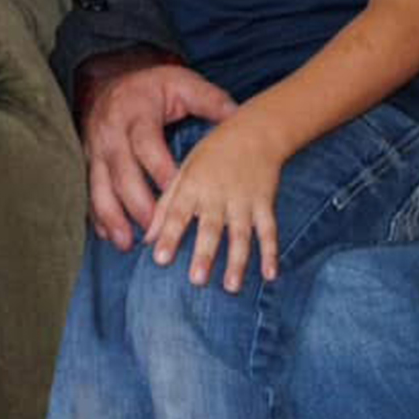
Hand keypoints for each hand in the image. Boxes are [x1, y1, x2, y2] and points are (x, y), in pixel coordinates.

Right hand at [79, 57, 241, 251]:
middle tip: (154, 232)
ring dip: (111, 217)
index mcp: (136, 114)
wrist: (110, 79)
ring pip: (99, 187)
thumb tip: (243, 119)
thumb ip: (211, 102)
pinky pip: (89, 191)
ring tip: (126, 243)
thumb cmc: (154, 86)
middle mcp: (110, 134)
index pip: (147, 146)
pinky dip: (97, 215)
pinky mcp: (86, 161)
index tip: (178, 197)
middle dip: (136, 204)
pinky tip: (108, 235)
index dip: (160, 172)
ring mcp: (94, 149)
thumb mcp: (183, 84)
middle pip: (120, 173)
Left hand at [143, 116, 287, 292]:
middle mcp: (219, 195)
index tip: (160, 259)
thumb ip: (166, 205)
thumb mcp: (184, 172)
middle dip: (205, 254)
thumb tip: (147, 238)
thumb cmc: (213, 153)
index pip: (178, 214)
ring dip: (237, 261)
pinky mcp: (265, 203)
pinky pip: (269, 230)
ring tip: (231, 287)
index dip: (170, 236)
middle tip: (197, 280)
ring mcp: (245, 200)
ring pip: (241, 234)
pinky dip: (271, 252)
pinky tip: (269, 275)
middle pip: (212, 228)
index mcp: (194, 186)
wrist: (256, 131)